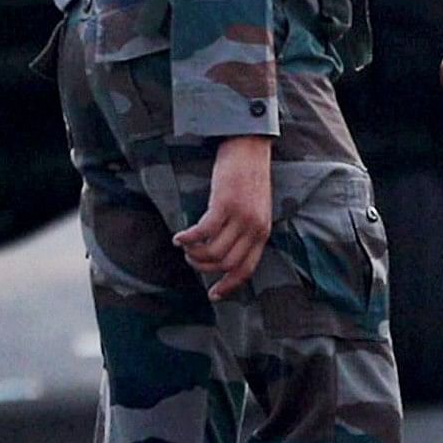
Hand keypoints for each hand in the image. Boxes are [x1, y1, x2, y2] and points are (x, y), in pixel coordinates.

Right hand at [173, 133, 275, 298]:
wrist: (250, 147)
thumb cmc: (249, 176)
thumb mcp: (255, 208)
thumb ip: (245, 231)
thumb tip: (224, 253)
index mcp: (262, 232)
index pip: (246, 269)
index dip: (228, 286)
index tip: (213, 294)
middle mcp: (254, 228)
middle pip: (225, 264)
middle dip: (204, 268)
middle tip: (191, 259)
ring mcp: (240, 217)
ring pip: (212, 252)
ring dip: (194, 254)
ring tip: (185, 247)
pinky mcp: (224, 204)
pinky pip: (202, 232)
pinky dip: (188, 238)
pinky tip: (179, 237)